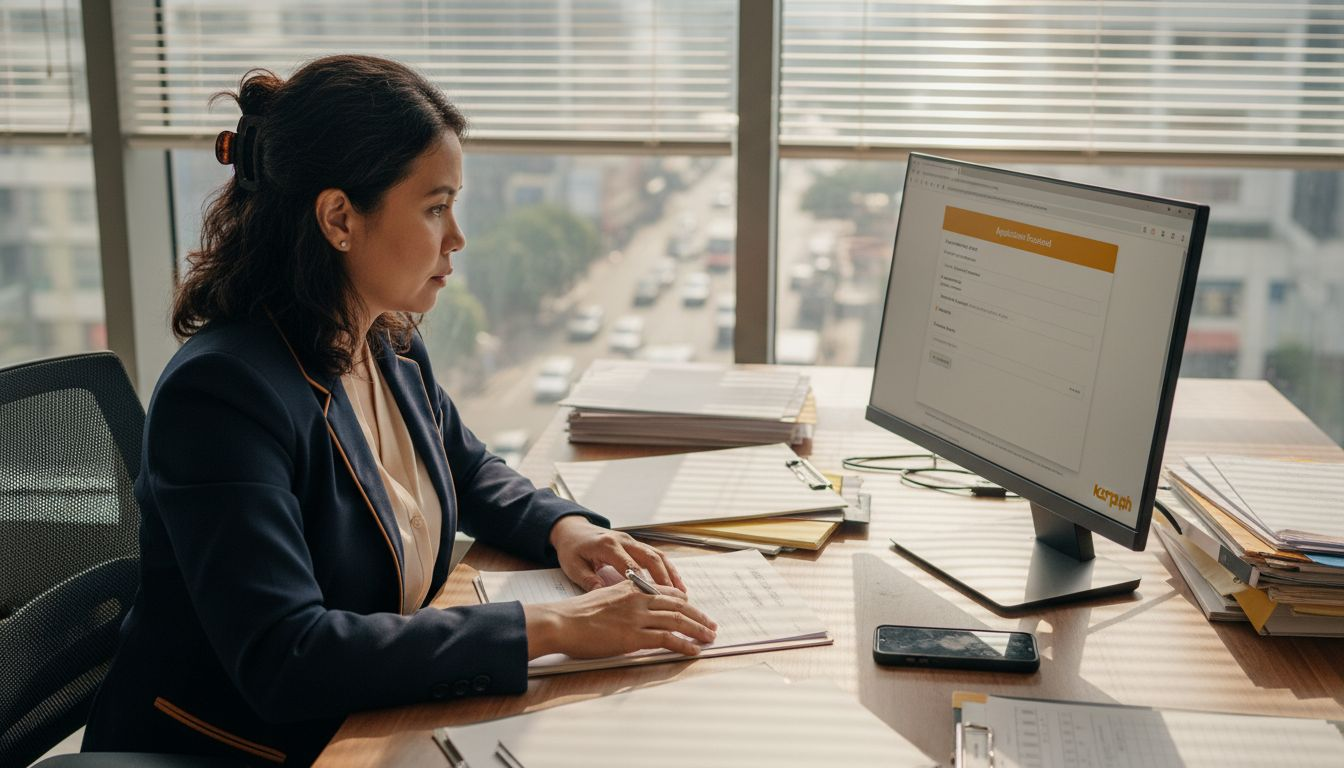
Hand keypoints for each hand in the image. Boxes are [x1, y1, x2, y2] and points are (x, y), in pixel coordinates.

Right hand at [523, 581, 716, 659]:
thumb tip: (631, 613)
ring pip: (677, 620)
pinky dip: (684, 644)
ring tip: (709, 637)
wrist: (561, 622)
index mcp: (630, 587)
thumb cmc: (576, 615)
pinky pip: (667, 639)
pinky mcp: (634, 636)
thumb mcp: (603, 598)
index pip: (666, 593)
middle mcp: (638, 599)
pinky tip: (693, 649)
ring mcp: (637, 617)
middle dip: (697, 616)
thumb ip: (622, 602)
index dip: (684, 602)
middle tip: (710, 625)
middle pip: (677, 605)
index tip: (694, 610)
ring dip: (697, 630)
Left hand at [549, 515, 685, 591]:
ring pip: (657, 555)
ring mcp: (632, 541)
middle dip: (663, 578)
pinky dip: (668, 568)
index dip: (641, 580)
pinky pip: (656, 555)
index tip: (651, 598)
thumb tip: (604, 596)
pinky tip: (676, 583)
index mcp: (607, 546)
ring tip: (681, 593)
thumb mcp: (573, 567)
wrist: (573, 530)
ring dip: (670, 574)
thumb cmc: (573, 549)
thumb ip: (588, 580)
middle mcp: (623, 541)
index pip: (629, 564)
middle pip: (649, 558)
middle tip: (673, 598)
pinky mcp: (636, 544)